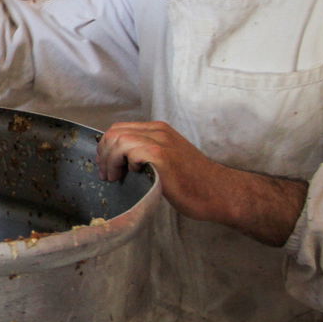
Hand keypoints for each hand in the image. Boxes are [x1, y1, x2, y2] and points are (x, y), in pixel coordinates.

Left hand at [97, 120, 304, 244]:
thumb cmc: (193, 183)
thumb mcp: (166, 161)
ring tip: (114, 178)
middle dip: (104, 154)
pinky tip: (131, 176)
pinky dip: (123, 164)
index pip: (120, 129)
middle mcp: (158, 131)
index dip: (106, 147)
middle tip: (107, 175)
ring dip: (110, 160)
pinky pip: (131, 151)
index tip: (105, 167)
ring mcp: (161, 142)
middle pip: (115, 132)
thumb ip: (145, 155)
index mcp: (158, 130)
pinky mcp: (162, 156)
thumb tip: (118, 162)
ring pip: (119, 139)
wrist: (218, 193)